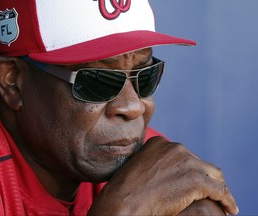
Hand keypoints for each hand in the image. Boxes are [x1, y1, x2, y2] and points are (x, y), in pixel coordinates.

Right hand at [88, 136, 237, 215]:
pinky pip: (219, 190)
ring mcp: (186, 161)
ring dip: (219, 189)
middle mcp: (175, 147)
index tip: (195, 183)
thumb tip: (164, 172)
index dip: (193, 170)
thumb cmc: (125, 190)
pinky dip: (227, 199)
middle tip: (211, 194)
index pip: (185, 155)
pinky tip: (230, 208)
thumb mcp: (138, 167)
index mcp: (161, 143)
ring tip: (223, 201)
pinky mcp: (195, 180)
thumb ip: (154, 162)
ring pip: (214, 175)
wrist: (123, 201)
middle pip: (201, 164)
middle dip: (206, 179)